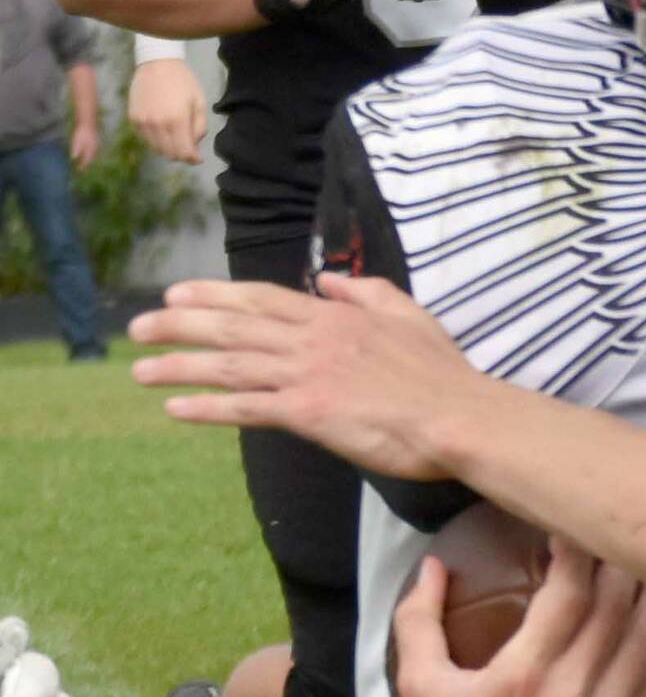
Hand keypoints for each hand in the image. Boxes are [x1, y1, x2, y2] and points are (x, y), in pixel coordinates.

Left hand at [67, 123, 96, 170]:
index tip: (79, 170)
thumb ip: (76, 150)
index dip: (82, 166)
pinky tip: (89, 153)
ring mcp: (96, 145)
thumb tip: (73, 158)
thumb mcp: (76, 141)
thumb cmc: (81, 132)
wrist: (88, 123)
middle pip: (91, 159)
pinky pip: (95, 151)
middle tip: (82, 168)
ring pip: (94, 155)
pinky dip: (91, 154)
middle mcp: (95, 149)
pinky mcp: (96, 142)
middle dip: (87, 164)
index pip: (86, 161)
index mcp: (90, 150)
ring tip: (86, 162)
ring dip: (90, 159)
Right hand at [127, 59, 207, 163]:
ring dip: (168, 148)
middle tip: (189, 147)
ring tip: (176, 136)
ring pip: (156, 149)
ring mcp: (142, 122)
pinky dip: (156, 140)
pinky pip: (145, 139)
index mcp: (177, 120)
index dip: (192, 159)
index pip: (183, 152)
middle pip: (169, 154)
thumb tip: (194, 147)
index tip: (198, 158)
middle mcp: (157, 124)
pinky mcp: (133, 119)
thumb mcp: (199, 103)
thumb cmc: (183, 82)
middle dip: (182, 154)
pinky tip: (163, 129)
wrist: (157, 63)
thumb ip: (199, 128)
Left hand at [131, 274, 485, 480]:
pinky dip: (207, 407)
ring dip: (179, 365)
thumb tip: (326, 281)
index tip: (176, 294)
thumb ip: (365, 293)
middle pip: (233, 327)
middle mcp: (313, 339)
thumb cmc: (441, 372)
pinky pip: (247, 408)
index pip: (262, 298)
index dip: (215, 295)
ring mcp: (309, 374)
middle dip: (179, 323)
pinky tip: (176, 408)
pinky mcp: (309, 412)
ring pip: (230, 365)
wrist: (458, 415)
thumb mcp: (408, 314)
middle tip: (138, 327)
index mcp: (335, 316)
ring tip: (138, 369)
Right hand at [401, 540, 645, 696]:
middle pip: (616, 605)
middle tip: (613, 527)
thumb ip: (418, 622)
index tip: (572, 524)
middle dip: (619, 556)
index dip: (578, 549)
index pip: (568, 595)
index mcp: (519, 679)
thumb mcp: (419, 690)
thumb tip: (433, 563)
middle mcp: (570, 695)